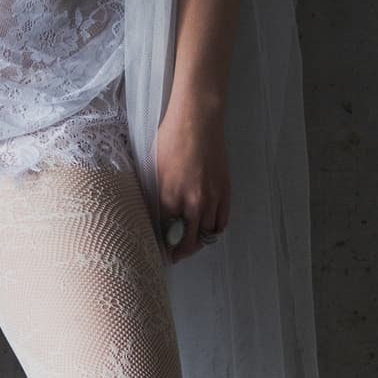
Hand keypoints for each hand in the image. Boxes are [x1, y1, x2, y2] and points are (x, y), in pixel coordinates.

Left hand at [152, 88, 229, 262]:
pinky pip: (222, 222)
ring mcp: (212, 199)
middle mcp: (192, 204)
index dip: (160, 245)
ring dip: (198, 242)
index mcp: (168, 198)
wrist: (198, 121)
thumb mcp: (152, 168)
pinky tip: (206, 229)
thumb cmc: (169, 139)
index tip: (157, 250)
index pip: (164, 234)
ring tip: (189, 242)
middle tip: (173, 255)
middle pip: (188, 243)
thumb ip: (153, 194)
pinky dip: (214, 230)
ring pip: (207, 235)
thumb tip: (152, 213)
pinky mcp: (225, 192)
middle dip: (179, 253)